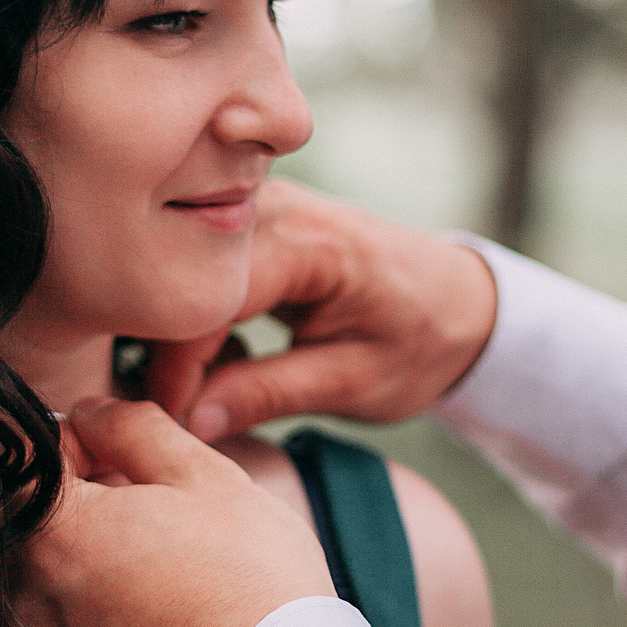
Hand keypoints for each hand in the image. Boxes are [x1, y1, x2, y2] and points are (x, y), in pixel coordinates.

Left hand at [11, 397, 336, 626]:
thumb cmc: (249, 578)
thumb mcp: (202, 472)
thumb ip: (130, 425)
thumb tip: (90, 413)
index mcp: (53, 531)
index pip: (27, 461)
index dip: (77, 442)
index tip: (124, 448)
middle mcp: (31, 594)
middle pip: (38, 519)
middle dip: (88, 498)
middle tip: (162, 501)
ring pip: (56, 572)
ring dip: (97, 552)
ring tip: (170, 555)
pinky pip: (74, 624)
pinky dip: (106, 604)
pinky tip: (166, 603)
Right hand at [145, 180, 499, 439]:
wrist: (459, 300)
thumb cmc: (420, 341)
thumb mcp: (353, 383)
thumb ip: (268, 395)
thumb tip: (189, 421)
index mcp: (309, 242)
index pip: (206, 300)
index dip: (177, 367)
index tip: (175, 420)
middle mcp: (274, 206)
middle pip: (182, 277)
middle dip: (166, 349)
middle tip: (183, 410)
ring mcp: (257, 205)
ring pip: (180, 270)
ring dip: (179, 333)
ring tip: (212, 385)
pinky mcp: (249, 219)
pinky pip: (196, 266)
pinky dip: (196, 315)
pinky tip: (228, 354)